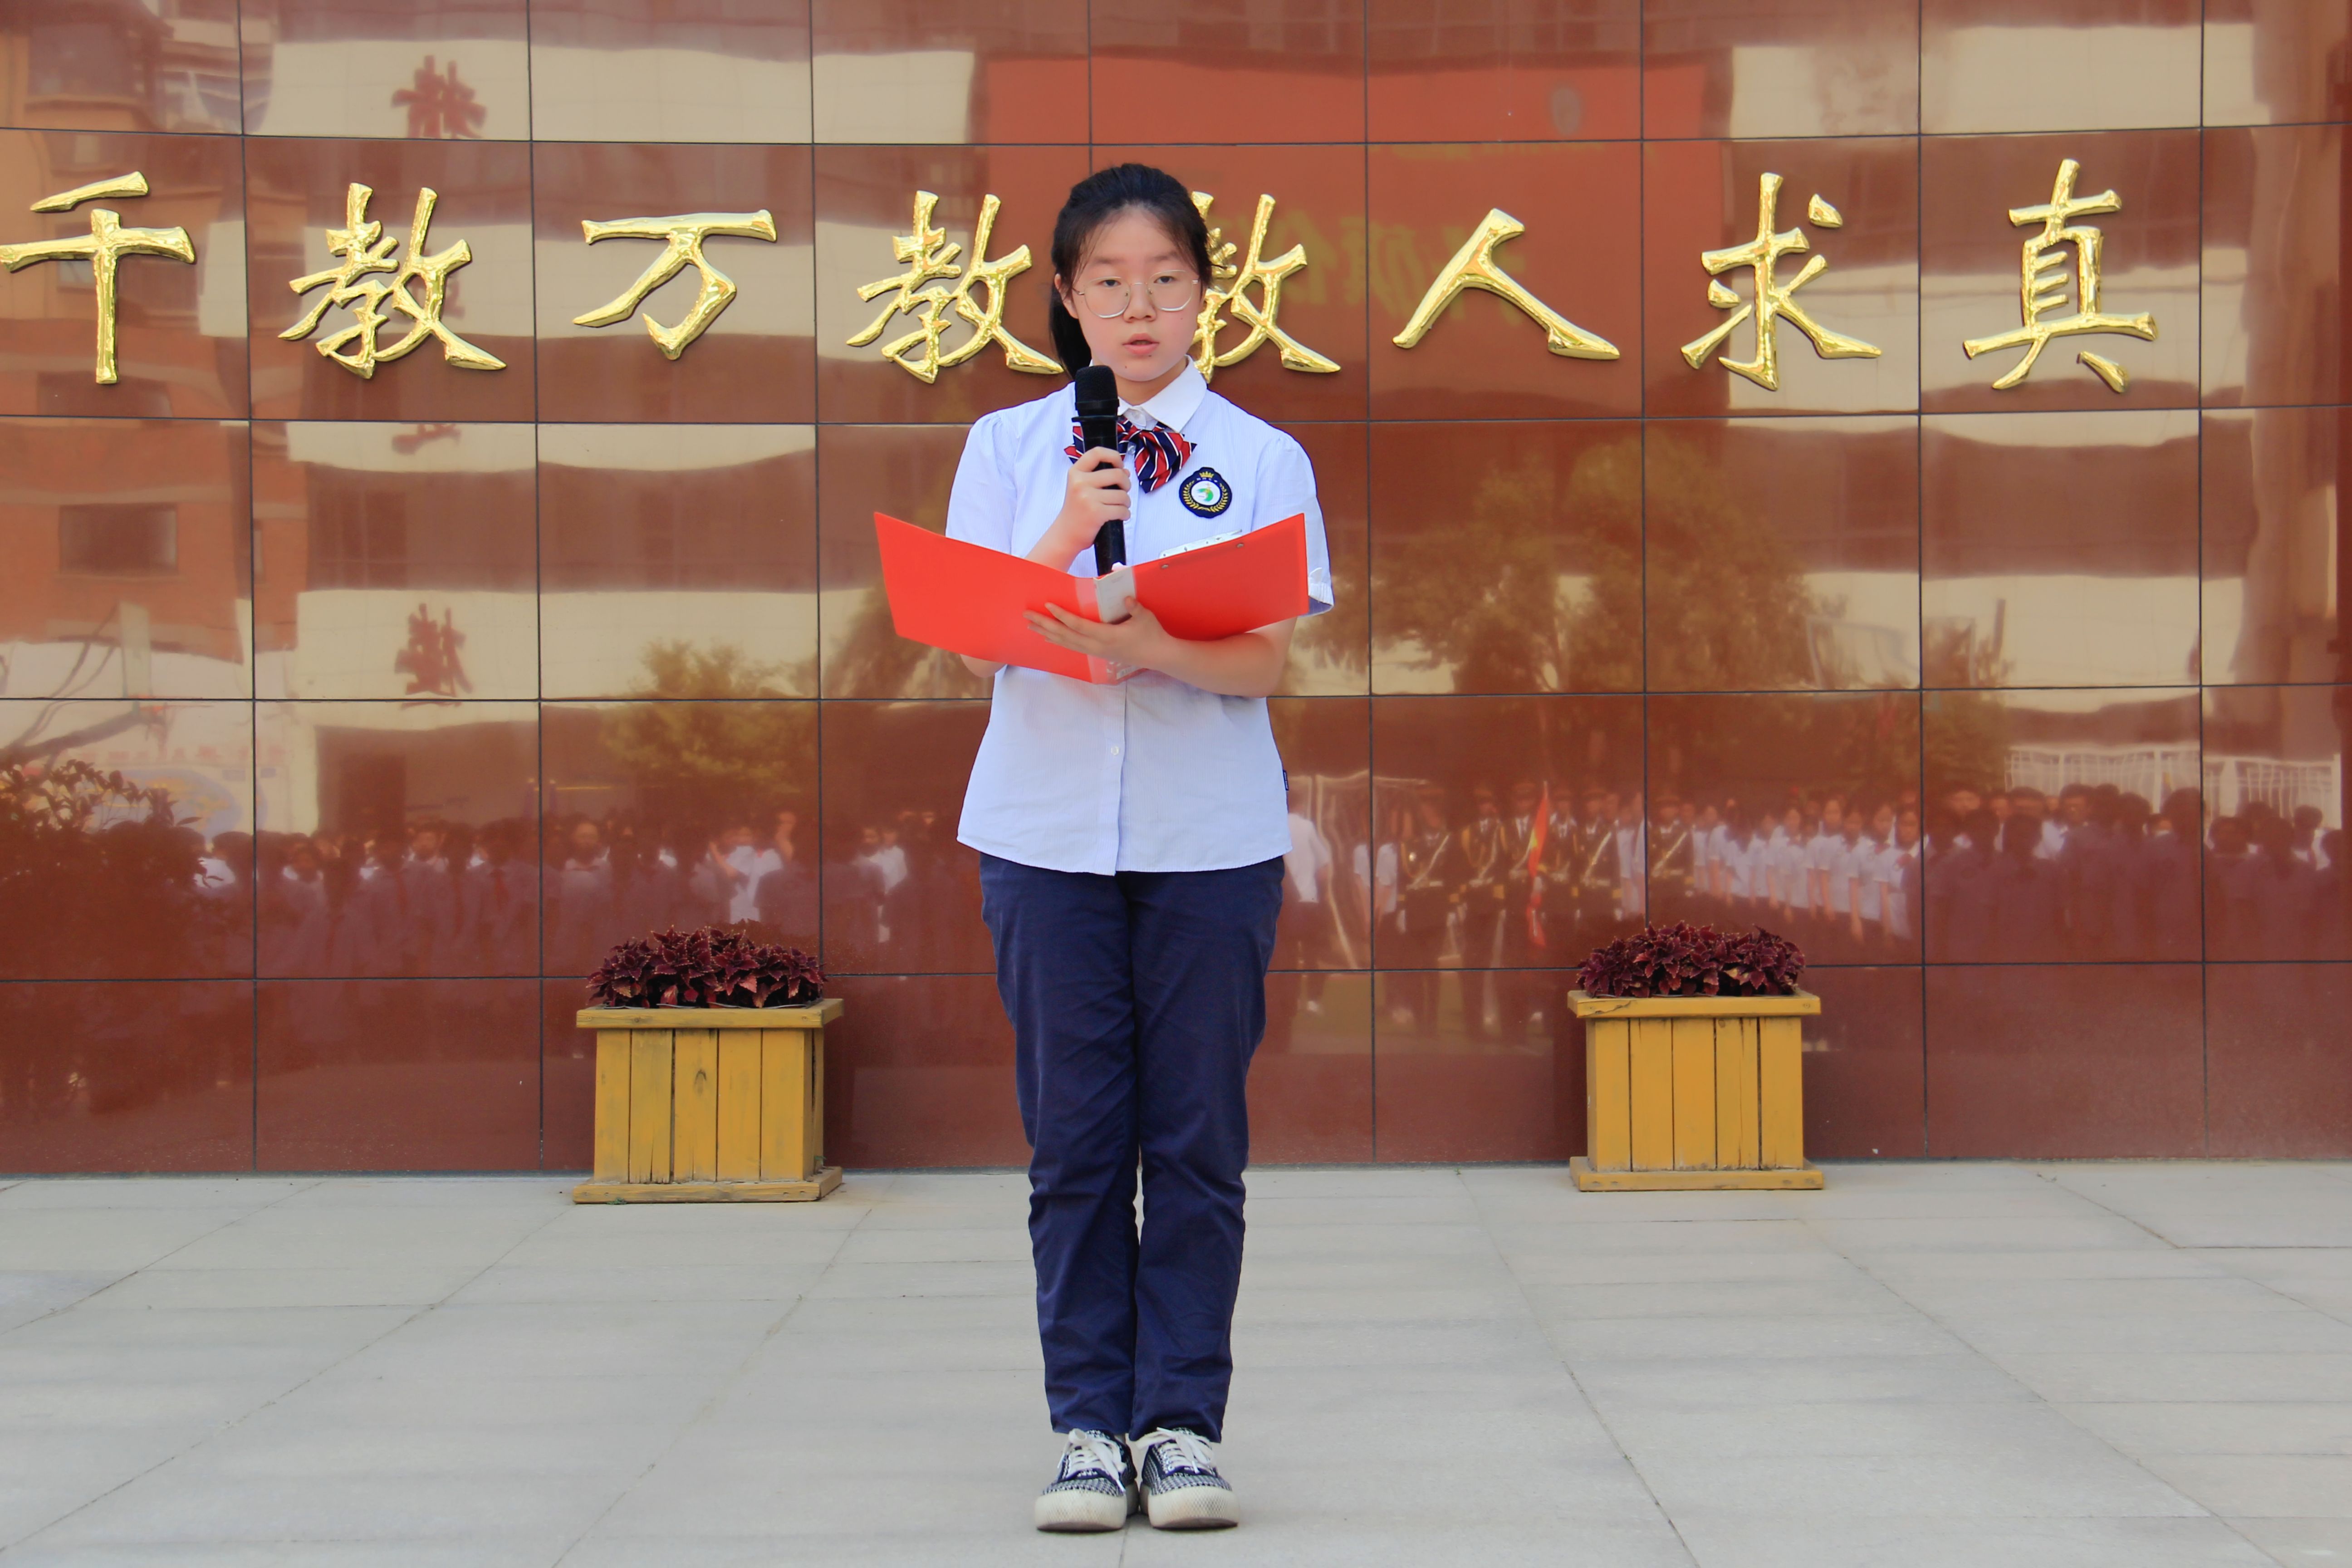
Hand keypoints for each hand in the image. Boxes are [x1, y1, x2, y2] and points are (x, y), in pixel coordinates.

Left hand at [1025, 594, 1168, 677]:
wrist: (1158, 656)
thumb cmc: (1151, 634)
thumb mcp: (1145, 617)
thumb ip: (1134, 607)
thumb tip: (1126, 597)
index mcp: (1106, 636)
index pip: (1078, 625)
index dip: (1061, 616)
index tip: (1047, 606)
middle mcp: (1096, 646)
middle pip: (1064, 636)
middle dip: (1044, 625)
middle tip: (1027, 616)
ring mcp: (1095, 652)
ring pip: (1065, 643)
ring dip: (1047, 634)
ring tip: (1031, 626)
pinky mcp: (1096, 654)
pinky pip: (1072, 647)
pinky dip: (1057, 641)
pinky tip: (1048, 637)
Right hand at [1044, 447, 1129, 563]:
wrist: (1066, 534)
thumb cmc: (1077, 510)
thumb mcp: (1082, 488)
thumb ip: (1101, 477)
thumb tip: (1126, 472)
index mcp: (1076, 472)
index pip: (1097, 453)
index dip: (1113, 456)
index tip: (1119, 466)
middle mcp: (1080, 482)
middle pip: (1117, 474)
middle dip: (1126, 484)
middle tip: (1123, 492)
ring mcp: (1087, 497)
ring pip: (1122, 495)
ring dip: (1126, 502)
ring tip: (1119, 507)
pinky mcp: (1096, 513)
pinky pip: (1121, 510)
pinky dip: (1125, 514)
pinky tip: (1119, 516)